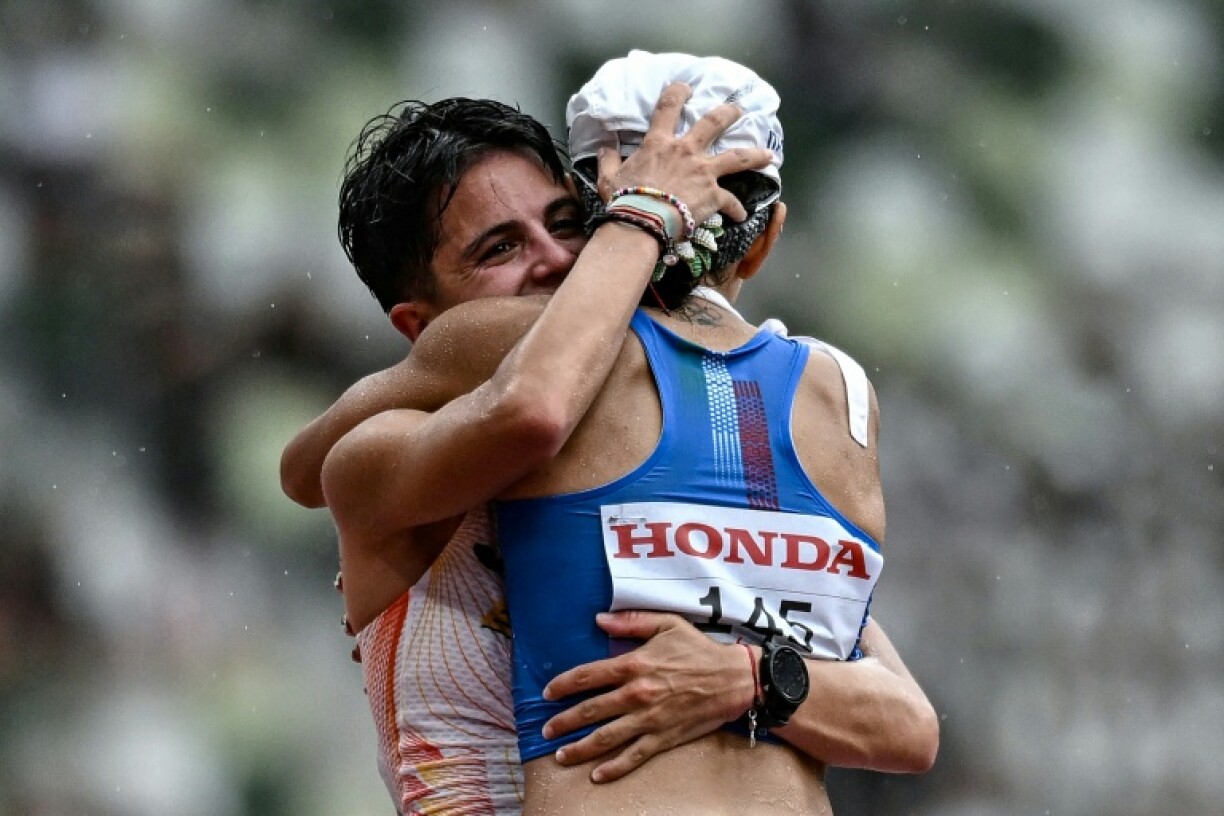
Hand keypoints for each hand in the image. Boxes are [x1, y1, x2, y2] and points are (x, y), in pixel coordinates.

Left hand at [540, 610, 754, 782]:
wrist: (733, 679)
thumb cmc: (699, 649)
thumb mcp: (666, 624)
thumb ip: (631, 622)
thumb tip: (599, 620)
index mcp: (634, 664)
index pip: (588, 676)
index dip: (563, 685)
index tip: (548, 692)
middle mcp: (637, 694)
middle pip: (590, 711)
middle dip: (563, 722)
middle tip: (546, 729)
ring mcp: (649, 719)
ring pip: (606, 738)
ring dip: (579, 748)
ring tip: (560, 755)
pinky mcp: (663, 738)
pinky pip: (633, 756)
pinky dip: (613, 768)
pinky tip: (597, 775)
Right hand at [597, 81, 773, 223]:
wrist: (642, 223)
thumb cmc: (624, 200)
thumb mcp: (608, 178)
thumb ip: (608, 160)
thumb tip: (603, 147)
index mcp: (660, 144)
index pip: (669, 107)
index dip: (678, 92)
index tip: (686, 86)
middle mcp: (686, 151)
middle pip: (714, 123)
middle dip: (729, 113)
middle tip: (739, 110)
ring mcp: (703, 172)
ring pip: (738, 156)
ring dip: (755, 154)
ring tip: (768, 154)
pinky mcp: (713, 196)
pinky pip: (731, 202)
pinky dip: (737, 209)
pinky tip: (742, 215)